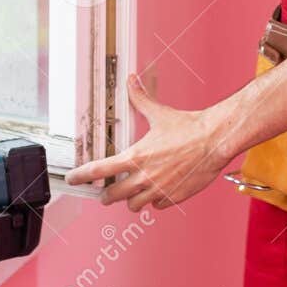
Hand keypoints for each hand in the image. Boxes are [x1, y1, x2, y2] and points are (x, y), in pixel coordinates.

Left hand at [64, 75, 234, 211]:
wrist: (214, 141)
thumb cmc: (188, 128)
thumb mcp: (159, 113)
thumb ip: (141, 98)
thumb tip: (131, 80)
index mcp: (136, 156)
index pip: (99, 169)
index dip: (81, 176)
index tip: (72, 179)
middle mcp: (144, 176)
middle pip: (112, 195)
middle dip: (107, 195)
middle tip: (106, 193)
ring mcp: (158, 190)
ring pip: (134, 205)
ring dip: (132, 200)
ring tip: (134, 193)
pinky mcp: (173, 198)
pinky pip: (157, 206)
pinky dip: (155, 201)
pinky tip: (159, 191)